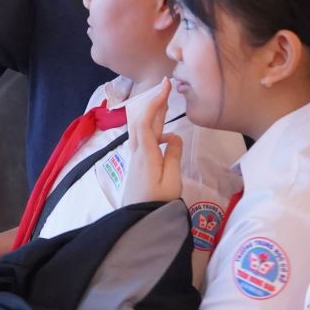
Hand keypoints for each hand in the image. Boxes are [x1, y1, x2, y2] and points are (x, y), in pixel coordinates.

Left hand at [122, 77, 183, 204]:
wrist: (138, 223)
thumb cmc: (157, 204)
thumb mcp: (172, 181)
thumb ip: (173, 156)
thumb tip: (174, 137)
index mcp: (145, 154)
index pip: (147, 121)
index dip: (155, 102)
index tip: (165, 87)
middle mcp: (137, 153)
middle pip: (142, 121)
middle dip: (153, 102)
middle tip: (166, 86)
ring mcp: (135, 160)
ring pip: (141, 130)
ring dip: (152, 115)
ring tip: (166, 104)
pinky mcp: (137, 166)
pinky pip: (143, 141)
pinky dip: (153, 131)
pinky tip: (165, 136)